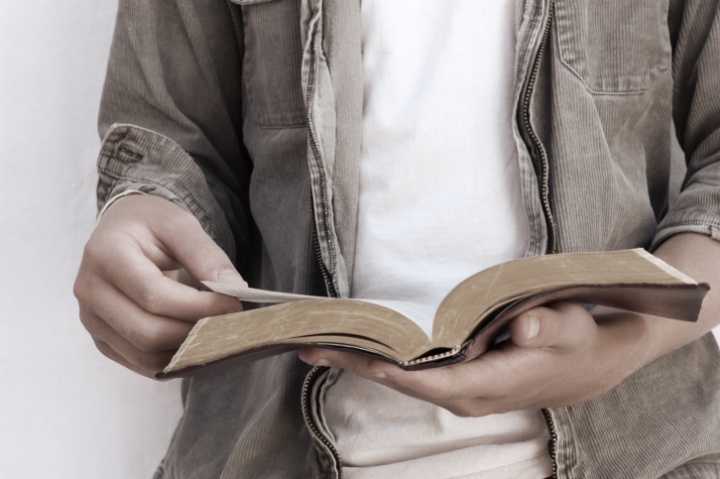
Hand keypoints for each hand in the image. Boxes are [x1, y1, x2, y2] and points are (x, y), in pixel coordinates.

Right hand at [74, 194, 245, 377]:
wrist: (123, 229)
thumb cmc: (151, 224)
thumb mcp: (181, 225)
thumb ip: (208, 257)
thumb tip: (235, 290)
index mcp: (105, 256)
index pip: (154, 297)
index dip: (199, 307)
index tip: (234, 304)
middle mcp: (90, 291)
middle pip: (148, 333)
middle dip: (195, 332)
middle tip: (228, 321)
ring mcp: (91, 320)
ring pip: (145, 355)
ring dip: (187, 350)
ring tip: (215, 331)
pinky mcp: (102, 340)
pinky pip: (142, 363)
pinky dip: (174, 359)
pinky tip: (197, 342)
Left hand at [299, 302, 656, 416]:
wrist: (589, 364)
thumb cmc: (575, 342)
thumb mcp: (568, 327)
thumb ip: (547, 325)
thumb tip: (523, 324)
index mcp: (484, 386)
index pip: (423, 380)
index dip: (383, 366)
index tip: (344, 351)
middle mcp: (464, 395)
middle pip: (399, 382)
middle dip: (354, 364)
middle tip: (306, 345)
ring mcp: (459, 391)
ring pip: (402, 378)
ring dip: (362, 361)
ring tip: (319, 343)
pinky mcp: (458, 381)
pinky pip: (412, 372)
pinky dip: (382, 358)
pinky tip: (359, 344)